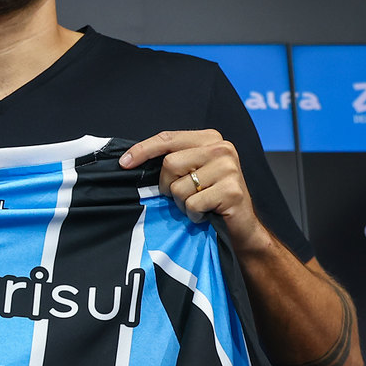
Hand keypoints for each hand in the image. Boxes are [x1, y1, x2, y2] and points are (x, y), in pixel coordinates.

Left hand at [119, 130, 266, 251]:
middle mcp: (222, 148)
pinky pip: (192, 204)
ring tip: (198, 204)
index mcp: (210, 138)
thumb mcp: (193, 172)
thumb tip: (132, 161)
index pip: (168, 138)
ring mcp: (229, 168)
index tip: (124, 163)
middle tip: (183, 196)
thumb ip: (174, 160)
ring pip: (179, 188)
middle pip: (170, 164)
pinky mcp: (232, 190)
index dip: (143, 150)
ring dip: (182, 204)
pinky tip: (207, 213)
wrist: (242, 226)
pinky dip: (194, 214)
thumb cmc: (210, 198)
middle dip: (168, 186)